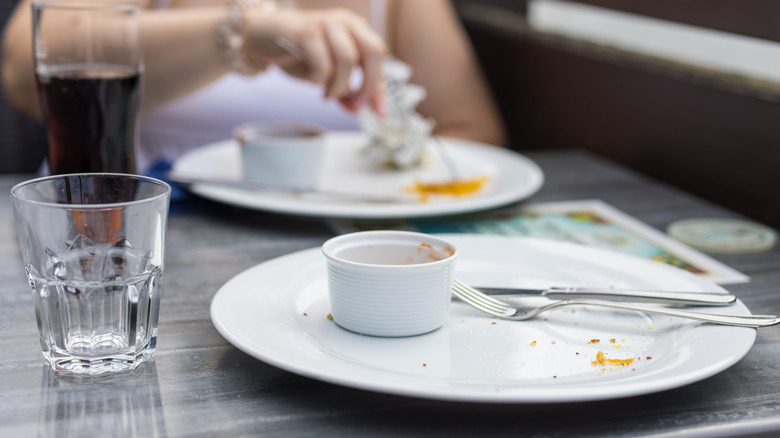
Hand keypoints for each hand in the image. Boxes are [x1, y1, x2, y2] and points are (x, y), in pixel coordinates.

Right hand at [243, 8, 386, 114]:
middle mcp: (345, 22)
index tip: (379, 113)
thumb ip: (344, 89)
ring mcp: (326, 23)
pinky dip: (318, 80)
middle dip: (367, 84)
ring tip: (327, 93)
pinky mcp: (306, 31)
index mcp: (356, 29)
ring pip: (347, 61)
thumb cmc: (298, 52)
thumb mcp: (327, 73)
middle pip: (372, 51)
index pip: (378, 56)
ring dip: (339, 86)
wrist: (263, 35)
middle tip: (353, 102)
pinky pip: (322, 65)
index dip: (379, 87)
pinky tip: (311, 80)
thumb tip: (357, 110)